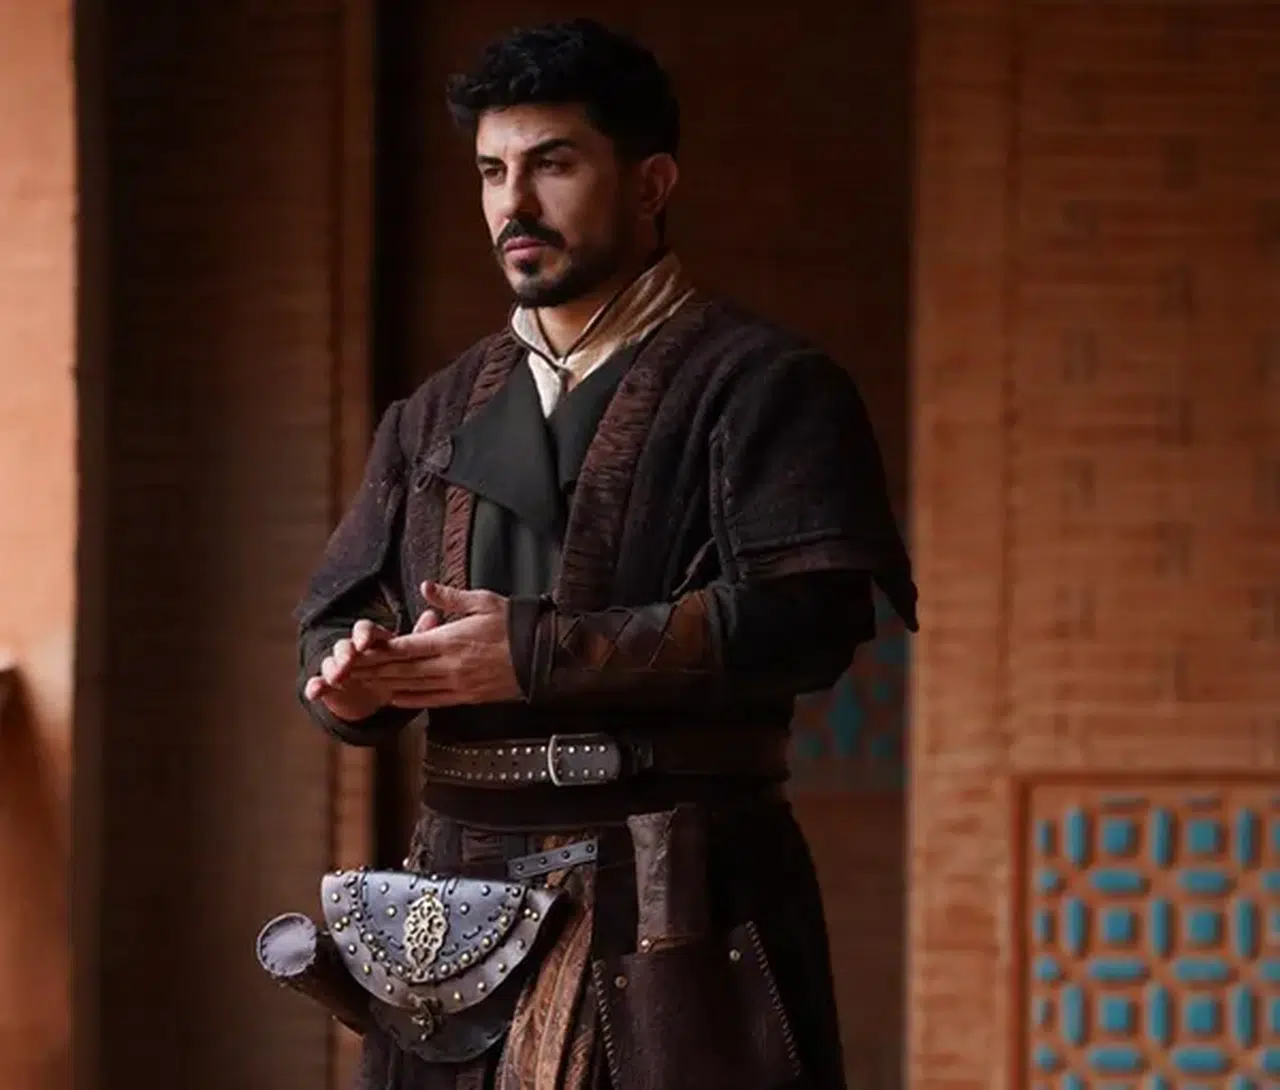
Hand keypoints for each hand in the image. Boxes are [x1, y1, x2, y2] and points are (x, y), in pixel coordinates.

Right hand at [304, 611, 440, 720]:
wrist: (372, 693)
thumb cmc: (391, 665)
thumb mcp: (404, 653)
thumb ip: (417, 635)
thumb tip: (432, 614)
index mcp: (370, 640)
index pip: (364, 629)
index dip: (363, 635)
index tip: (366, 643)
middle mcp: (350, 650)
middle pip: (344, 645)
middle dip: (345, 652)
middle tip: (349, 662)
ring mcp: (336, 667)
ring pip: (329, 662)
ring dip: (332, 668)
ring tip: (336, 678)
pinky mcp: (327, 685)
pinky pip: (317, 683)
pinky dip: (314, 686)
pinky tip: (315, 691)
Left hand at [348, 581, 520, 707]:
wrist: (545, 654)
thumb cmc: (516, 624)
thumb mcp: (484, 601)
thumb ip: (451, 598)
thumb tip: (426, 587)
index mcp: (450, 639)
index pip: (405, 647)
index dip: (378, 651)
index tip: (357, 650)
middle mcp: (449, 665)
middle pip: (401, 670)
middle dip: (372, 670)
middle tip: (347, 671)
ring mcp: (457, 684)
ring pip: (412, 687)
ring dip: (385, 686)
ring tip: (362, 685)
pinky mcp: (467, 696)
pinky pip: (431, 701)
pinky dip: (409, 701)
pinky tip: (394, 698)